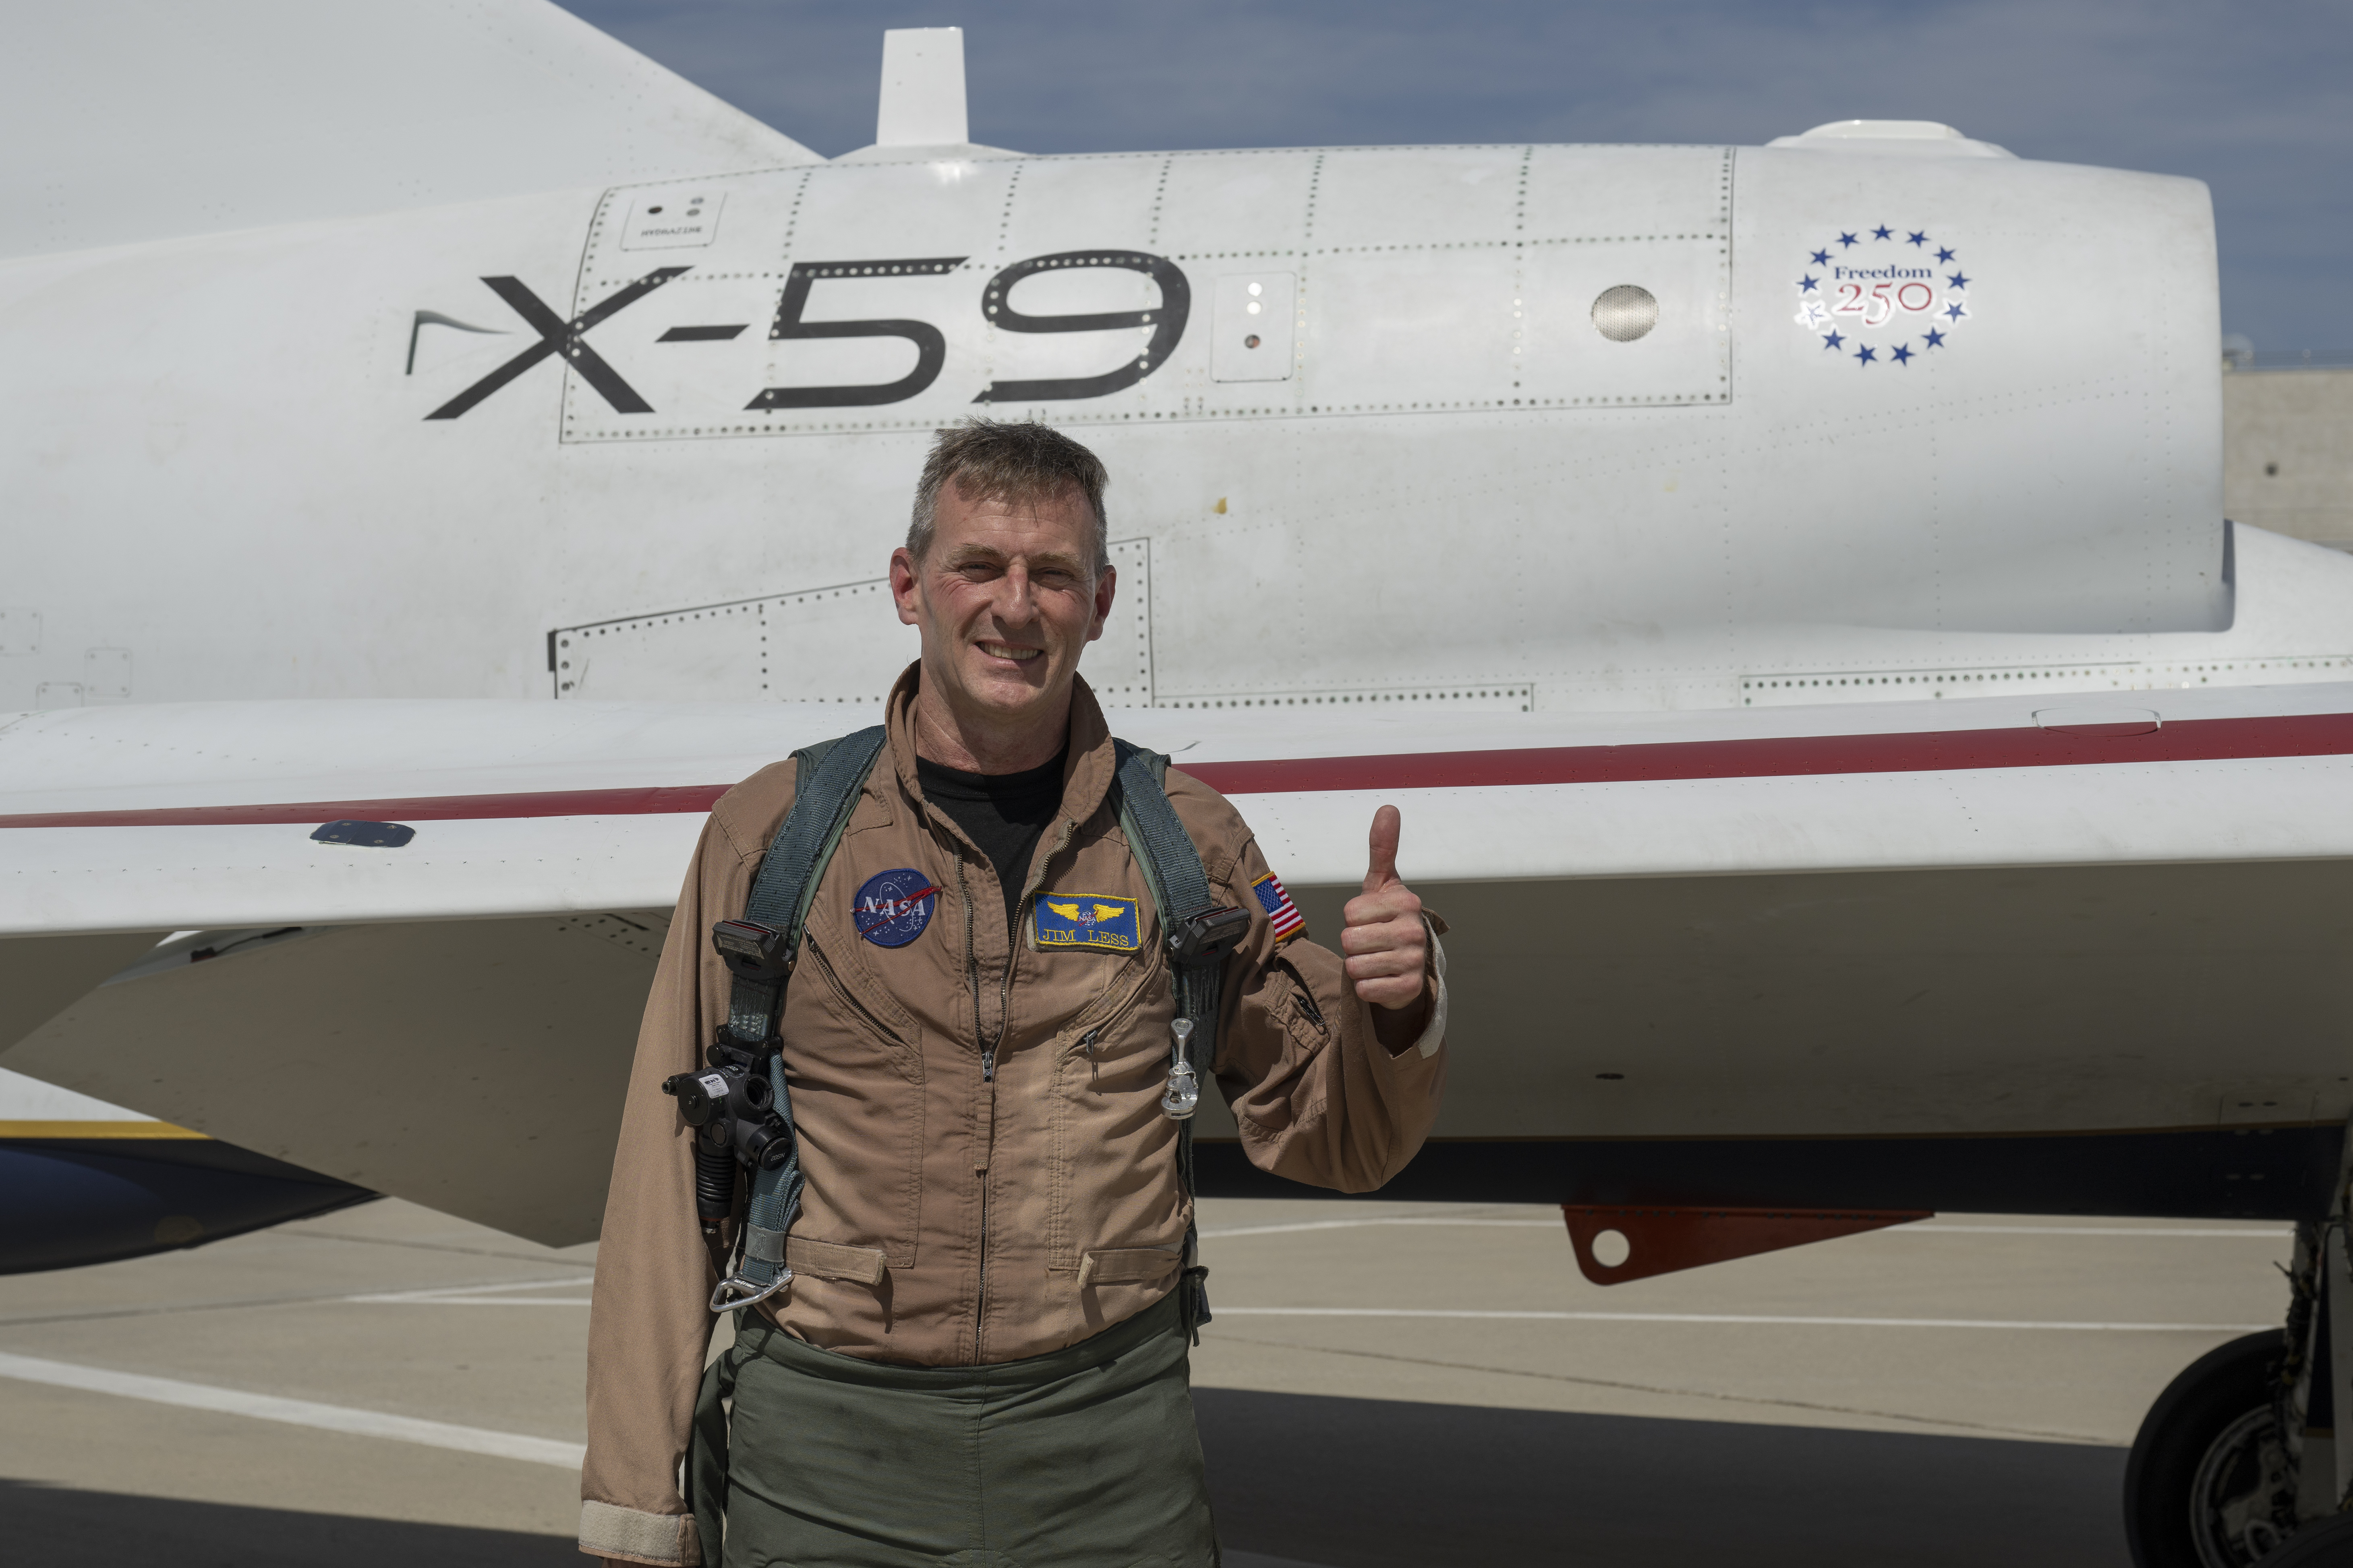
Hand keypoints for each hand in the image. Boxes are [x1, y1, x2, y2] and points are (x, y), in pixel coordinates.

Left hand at [1340, 805, 1427, 1010]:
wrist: (1409, 965)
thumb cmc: (1388, 919)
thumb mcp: (1382, 883)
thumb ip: (1383, 847)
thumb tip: (1388, 807)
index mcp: (1406, 902)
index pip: (1350, 912)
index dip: (1352, 918)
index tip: (1370, 919)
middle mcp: (1414, 930)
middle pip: (1349, 940)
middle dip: (1352, 944)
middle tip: (1371, 942)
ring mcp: (1413, 961)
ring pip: (1354, 965)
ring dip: (1358, 966)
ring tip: (1375, 959)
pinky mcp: (1408, 989)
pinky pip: (1365, 989)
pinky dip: (1366, 988)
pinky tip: (1381, 979)